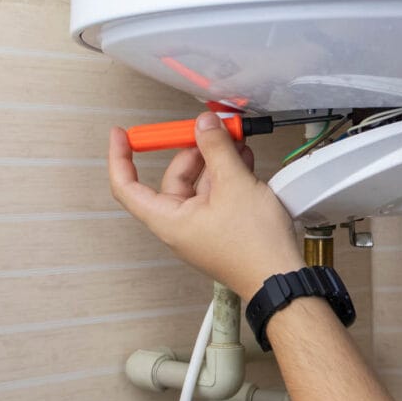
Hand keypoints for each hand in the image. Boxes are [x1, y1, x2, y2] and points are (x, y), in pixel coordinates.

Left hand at [108, 111, 305, 298]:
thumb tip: (204, 125)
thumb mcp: (234, 184)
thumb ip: (216, 148)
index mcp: (169, 220)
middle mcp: (181, 225)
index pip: (127, 187)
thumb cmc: (254, 245)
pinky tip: (244, 161)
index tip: (122, 134)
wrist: (280, 274)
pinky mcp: (223, 227)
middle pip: (174, 178)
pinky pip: (217, 195)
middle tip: (212, 131)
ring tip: (237, 144)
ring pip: (200, 184)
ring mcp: (202, 227)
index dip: (121, 157)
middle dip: (194, 152)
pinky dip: (228, 175)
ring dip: (216, 161)